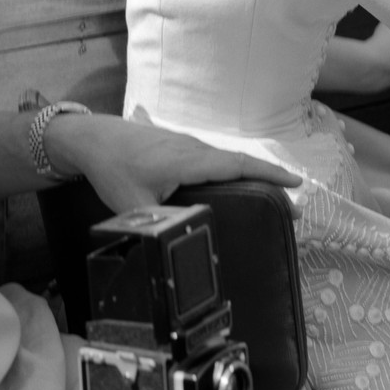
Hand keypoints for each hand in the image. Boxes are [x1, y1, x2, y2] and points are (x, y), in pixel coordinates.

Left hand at [45, 113, 301, 213]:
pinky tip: (231, 186)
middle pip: (240, 163)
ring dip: (251, 175)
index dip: (270, 174)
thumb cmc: (113, 168)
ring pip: (226, 160)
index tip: (297, 185)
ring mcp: (186, 144)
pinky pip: (213, 159)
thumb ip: (157, 225)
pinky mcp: (176, 145)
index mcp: (190, 160)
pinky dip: (231, 171)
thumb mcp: (134, 204)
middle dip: (269, 181)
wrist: (91, 138)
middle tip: (292, 207)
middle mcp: (194, 148)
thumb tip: (174, 250)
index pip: (240, 165)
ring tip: (269, 199)